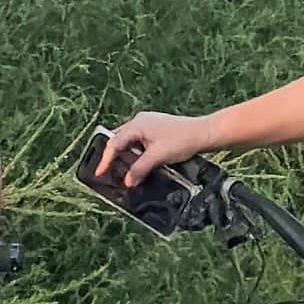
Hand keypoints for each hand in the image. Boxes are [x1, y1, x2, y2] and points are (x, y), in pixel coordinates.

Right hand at [95, 109, 211, 190]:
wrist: (204, 133)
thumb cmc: (182, 140)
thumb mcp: (158, 157)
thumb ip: (140, 169)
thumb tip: (127, 182)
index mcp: (137, 124)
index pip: (115, 143)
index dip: (105, 159)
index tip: (99, 173)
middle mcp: (140, 121)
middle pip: (119, 139)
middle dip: (112, 156)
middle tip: (106, 172)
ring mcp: (149, 124)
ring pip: (129, 141)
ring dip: (125, 155)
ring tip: (120, 170)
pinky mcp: (156, 130)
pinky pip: (139, 141)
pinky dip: (135, 153)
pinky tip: (137, 164)